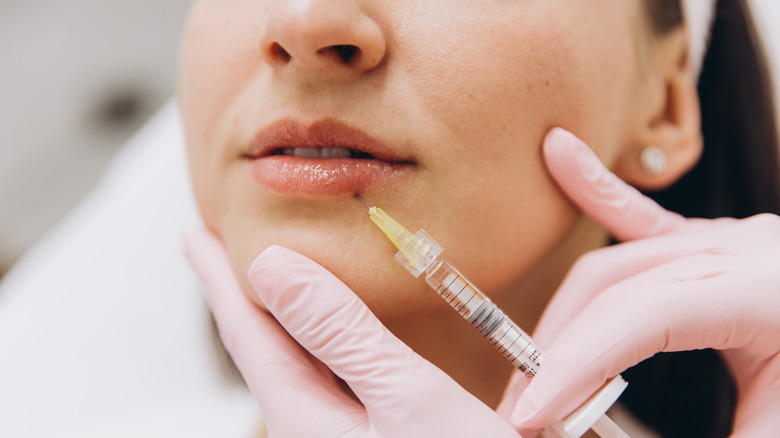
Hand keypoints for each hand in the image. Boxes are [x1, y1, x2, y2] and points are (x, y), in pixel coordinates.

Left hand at [184, 233, 519, 437]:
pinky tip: (330, 333)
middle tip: (222, 251)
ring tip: (269, 282)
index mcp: (305, 420)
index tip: (197, 237)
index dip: (220, 278)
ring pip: (296, 362)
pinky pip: (328, 378)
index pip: (247, 333)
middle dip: (242, 295)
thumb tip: (273, 267)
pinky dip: (319, 339)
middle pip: (264, 347)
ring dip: (280, 315)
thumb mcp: (408, 397)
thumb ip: (342, 333)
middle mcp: (312, 432)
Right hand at [498, 128, 779, 435]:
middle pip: (614, 285)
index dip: (575, 364)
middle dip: (557, 349)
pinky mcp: (713, 245)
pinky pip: (643, 215)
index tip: (530, 418)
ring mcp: (726, 239)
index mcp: (764, 290)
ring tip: (529, 370)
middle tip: (522, 410)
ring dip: (564, 317)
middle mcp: (741, 250)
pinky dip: (594, 191)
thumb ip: (722, 434)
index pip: (642, 317)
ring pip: (616, 261)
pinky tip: (559, 156)